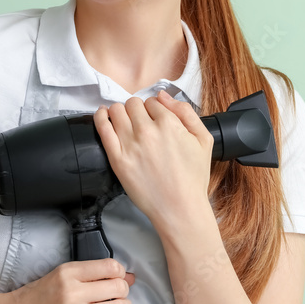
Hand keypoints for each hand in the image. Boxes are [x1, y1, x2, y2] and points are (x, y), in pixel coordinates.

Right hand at [2, 259, 134, 303]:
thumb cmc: (35, 297)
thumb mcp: (59, 275)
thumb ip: (89, 274)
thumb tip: (125, 275)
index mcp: (68, 273)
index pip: (110, 267)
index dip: (121, 272)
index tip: (120, 277)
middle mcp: (73, 292)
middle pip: (118, 287)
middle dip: (124, 290)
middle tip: (118, 294)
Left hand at [94, 89, 214, 226]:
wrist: (180, 207)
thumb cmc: (193, 178)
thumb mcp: (204, 139)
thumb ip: (186, 112)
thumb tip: (163, 96)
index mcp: (169, 124)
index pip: (153, 102)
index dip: (154, 109)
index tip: (154, 119)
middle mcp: (147, 131)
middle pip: (133, 104)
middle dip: (137, 109)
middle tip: (140, 121)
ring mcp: (130, 144)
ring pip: (116, 111)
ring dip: (120, 112)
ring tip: (123, 120)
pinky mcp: (117, 159)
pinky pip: (102, 128)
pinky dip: (100, 116)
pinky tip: (102, 115)